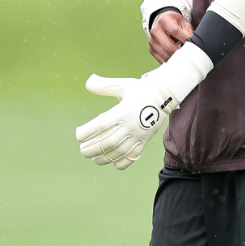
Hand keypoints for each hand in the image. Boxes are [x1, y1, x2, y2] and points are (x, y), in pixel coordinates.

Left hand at [76, 42, 213, 170]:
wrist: (165, 96)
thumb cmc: (141, 89)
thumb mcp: (122, 85)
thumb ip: (104, 86)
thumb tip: (88, 82)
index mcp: (122, 111)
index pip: (100, 125)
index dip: (87, 132)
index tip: (78, 135)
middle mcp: (130, 126)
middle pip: (107, 143)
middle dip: (92, 149)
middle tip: (82, 150)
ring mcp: (138, 136)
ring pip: (118, 153)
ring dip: (104, 158)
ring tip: (94, 158)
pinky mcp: (144, 142)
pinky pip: (133, 157)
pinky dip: (122, 163)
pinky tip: (113, 162)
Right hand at [149, 10, 193, 62]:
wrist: (161, 22)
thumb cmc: (174, 22)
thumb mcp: (182, 21)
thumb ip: (188, 30)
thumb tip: (193, 43)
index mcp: (164, 20)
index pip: (175, 31)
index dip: (184, 39)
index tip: (192, 44)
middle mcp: (155, 30)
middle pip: (168, 45)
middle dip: (180, 52)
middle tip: (189, 55)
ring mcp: (152, 41)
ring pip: (164, 54)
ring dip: (176, 58)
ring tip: (185, 59)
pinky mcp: (151, 49)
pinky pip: (161, 59)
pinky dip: (170, 61)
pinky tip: (177, 60)